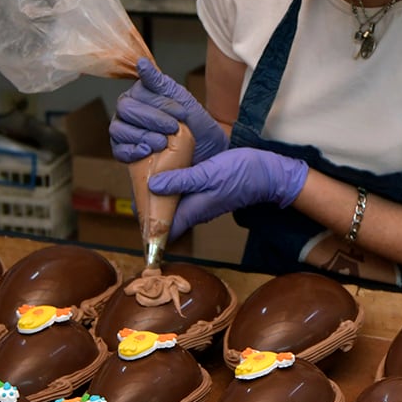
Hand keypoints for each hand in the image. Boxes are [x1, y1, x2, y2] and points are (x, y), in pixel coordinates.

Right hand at [109, 58, 228, 163]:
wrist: (204, 148)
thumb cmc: (192, 122)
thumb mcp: (180, 97)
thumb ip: (158, 81)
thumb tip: (141, 63)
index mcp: (138, 94)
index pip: (138, 94)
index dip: (160, 104)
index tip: (181, 113)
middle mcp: (126, 111)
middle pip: (125, 110)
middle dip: (152, 119)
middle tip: (173, 128)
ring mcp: (122, 131)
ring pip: (118, 129)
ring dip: (142, 136)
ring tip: (162, 142)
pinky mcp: (123, 151)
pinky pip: (118, 150)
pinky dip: (132, 151)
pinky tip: (147, 151)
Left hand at [148, 148, 307, 239]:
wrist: (267, 174)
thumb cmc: (240, 175)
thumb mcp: (208, 175)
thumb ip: (181, 180)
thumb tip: (153, 186)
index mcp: (193, 211)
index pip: (165, 230)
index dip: (147, 229)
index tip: (133, 219)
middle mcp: (195, 210)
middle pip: (165, 216)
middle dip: (149, 209)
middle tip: (133, 190)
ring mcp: (201, 202)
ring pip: (173, 204)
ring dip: (160, 196)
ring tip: (143, 178)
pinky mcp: (205, 191)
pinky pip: (183, 193)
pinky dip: (172, 185)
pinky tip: (166, 171)